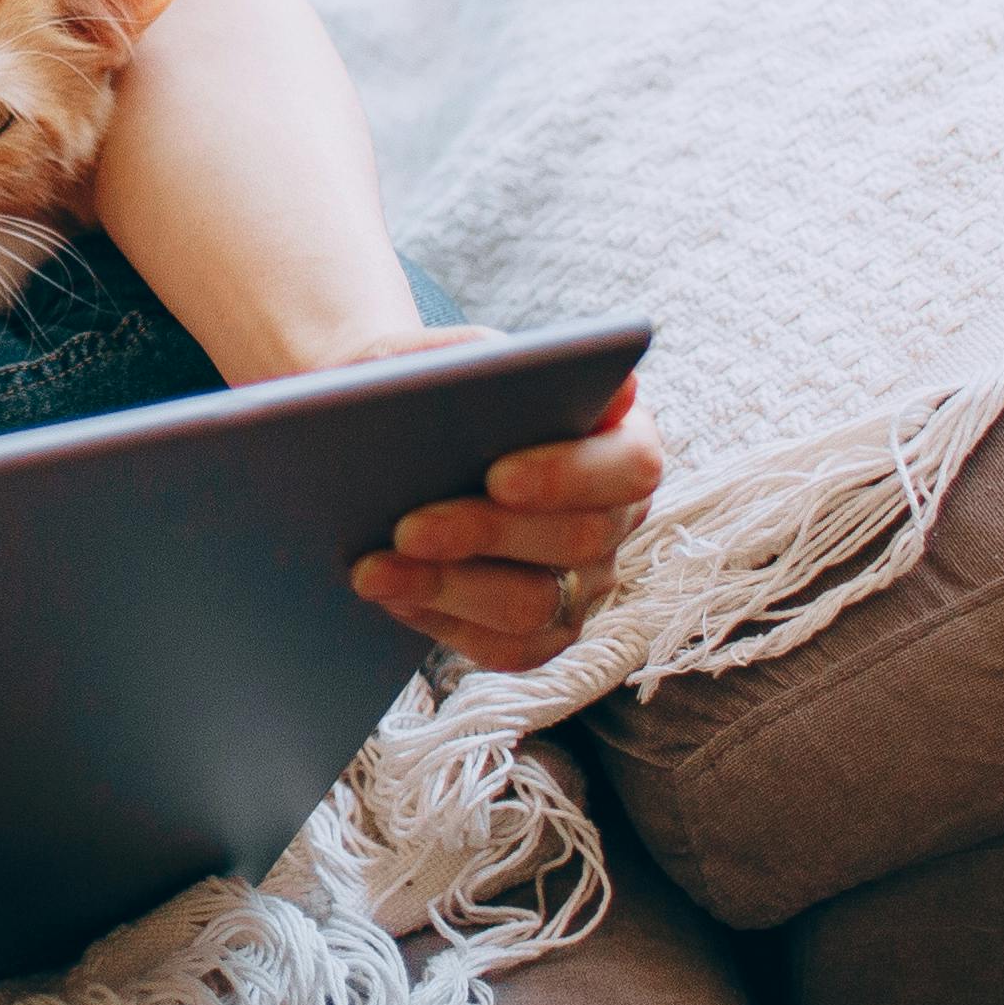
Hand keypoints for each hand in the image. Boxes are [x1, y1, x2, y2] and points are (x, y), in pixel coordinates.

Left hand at [339, 337, 659, 669]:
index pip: (630, 464)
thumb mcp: (437, 357)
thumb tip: (509, 366)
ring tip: (373, 571)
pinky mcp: (546, 630)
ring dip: (449, 586)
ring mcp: (585, 581)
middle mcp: (615, 515)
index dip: (568, 475)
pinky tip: (391, 594)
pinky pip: (508, 648)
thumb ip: (475, 356)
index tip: (496, 475)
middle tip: (406, 528)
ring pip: (536, 604)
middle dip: (485, 534)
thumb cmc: (424, 386)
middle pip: (579, 539)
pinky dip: (442, 621)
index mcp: (620, 437)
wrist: (385, 435)